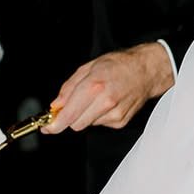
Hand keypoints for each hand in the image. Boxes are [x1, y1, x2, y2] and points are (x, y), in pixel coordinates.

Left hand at [42, 43, 174, 132]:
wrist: (146, 71)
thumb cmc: (118, 65)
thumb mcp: (88, 68)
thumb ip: (69, 88)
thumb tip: (56, 106)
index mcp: (94, 86)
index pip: (69, 115)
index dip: (54, 124)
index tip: (47, 128)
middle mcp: (105, 102)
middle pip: (75, 124)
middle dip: (70, 118)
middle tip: (71, 107)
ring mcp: (115, 114)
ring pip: (87, 125)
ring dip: (85, 115)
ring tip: (96, 98)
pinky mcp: (121, 122)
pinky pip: (100, 124)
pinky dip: (98, 116)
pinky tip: (106, 103)